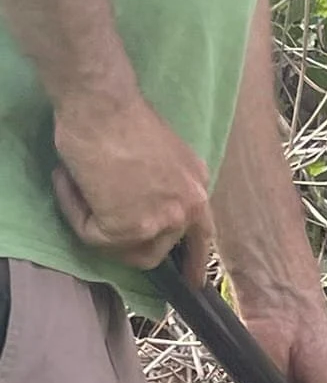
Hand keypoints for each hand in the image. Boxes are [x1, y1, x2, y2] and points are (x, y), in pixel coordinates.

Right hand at [52, 87, 211, 272]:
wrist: (103, 100)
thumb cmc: (123, 114)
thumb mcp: (165, 154)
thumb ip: (165, 184)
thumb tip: (145, 203)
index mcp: (198, 189)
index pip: (201, 237)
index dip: (194, 262)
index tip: (193, 282)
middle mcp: (187, 210)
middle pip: (159, 249)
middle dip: (130, 240)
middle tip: (101, 220)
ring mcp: (159, 222)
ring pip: (126, 250)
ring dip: (99, 226)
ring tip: (81, 190)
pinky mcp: (125, 228)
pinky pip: (93, 236)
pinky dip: (75, 211)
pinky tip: (69, 182)